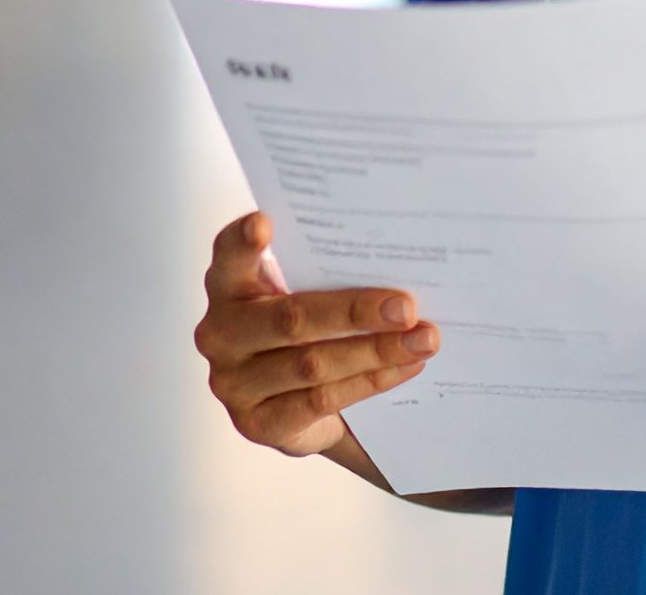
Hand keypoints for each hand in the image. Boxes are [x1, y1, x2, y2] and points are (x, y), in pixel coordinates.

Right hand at [193, 211, 440, 458]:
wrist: (297, 407)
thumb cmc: (307, 329)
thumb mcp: (304, 292)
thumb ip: (326, 274)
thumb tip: (397, 258)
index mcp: (229, 287)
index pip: (228, 256)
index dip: (242, 242)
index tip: (264, 223)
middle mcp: (221, 333)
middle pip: (290, 318)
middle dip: (355, 311)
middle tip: (406, 307)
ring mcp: (234, 383)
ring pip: (313, 364)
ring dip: (376, 351)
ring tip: (423, 339)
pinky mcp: (258, 423)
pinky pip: (321, 400)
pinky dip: (370, 381)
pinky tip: (405, 368)